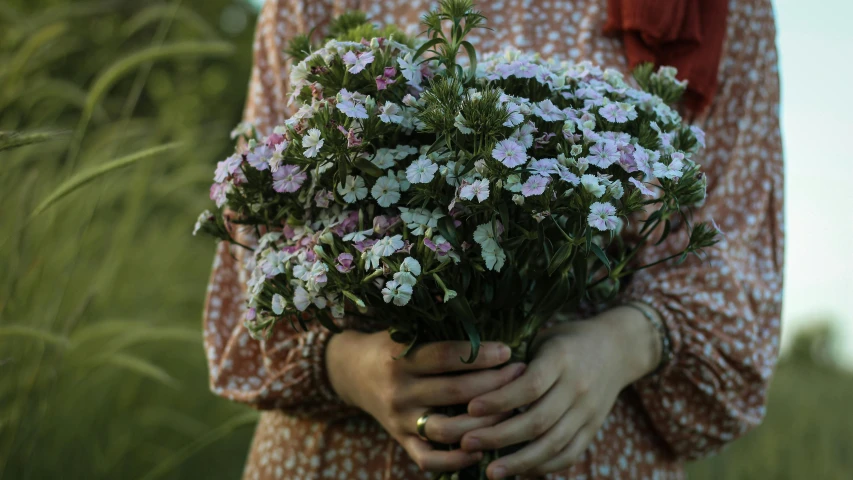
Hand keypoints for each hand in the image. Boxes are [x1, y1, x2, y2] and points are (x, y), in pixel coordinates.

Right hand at [326, 330, 526, 472]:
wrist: (351, 372)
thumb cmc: (391, 345)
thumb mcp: (405, 330)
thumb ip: (437, 327)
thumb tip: (484, 309)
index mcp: (400, 357)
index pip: (446, 356)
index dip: (480, 354)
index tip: (508, 351)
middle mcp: (399, 390)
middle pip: (455, 392)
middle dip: (495, 384)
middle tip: (522, 374)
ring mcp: (399, 420)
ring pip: (448, 429)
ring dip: (485, 423)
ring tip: (512, 410)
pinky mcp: (401, 441)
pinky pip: (430, 459)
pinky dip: (457, 461)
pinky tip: (482, 450)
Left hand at [460, 305, 661, 478]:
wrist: (617, 348)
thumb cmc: (566, 341)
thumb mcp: (542, 339)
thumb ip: (516, 362)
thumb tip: (474, 385)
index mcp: (561, 358)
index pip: (529, 385)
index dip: (499, 399)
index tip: (470, 408)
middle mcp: (578, 386)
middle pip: (538, 420)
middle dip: (499, 436)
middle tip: (467, 442)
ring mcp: (588, 411)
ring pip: (553, 444)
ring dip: (519, 461)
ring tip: (490, 471)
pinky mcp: (593, 428)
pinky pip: (569, 454)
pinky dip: (544, 467)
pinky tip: (520, 472)